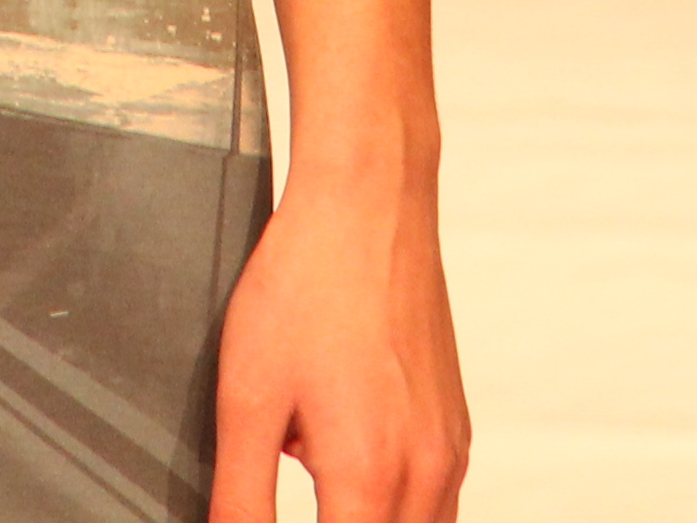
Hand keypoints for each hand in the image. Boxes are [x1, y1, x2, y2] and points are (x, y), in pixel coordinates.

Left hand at [209, 170, 469, 522]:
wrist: (369, 203)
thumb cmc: (307, 283)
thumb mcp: (246, 400)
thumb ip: (240, 498)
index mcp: (369, 476)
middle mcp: (425, 473)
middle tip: (294, 492)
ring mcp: (449, 450)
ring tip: (316, 488)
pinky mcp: (455, 427)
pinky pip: (436, 505)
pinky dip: (393, 510)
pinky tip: (349, 470)